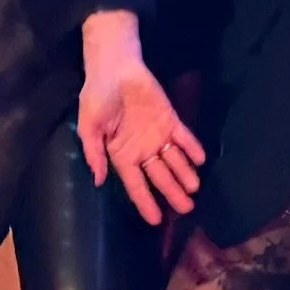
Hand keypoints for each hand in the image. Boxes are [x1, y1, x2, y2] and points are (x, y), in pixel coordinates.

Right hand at [78, 11, 205, 225]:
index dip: (145, 203)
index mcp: (120, 155)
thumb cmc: (97, 97)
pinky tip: (200, 160)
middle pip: (159, 176)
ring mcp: (157, 134)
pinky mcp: (169, 118)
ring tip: (195, 189)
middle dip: (172, 193)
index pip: (136, 185)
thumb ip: (94, 154)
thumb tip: (100, 180)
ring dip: (185, 174)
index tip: (155, 221)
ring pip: (174, 160)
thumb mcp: (89, 128)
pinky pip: (183, 136)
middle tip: (186, 209)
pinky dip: (192, 147)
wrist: (114, 68)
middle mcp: (141, 149)